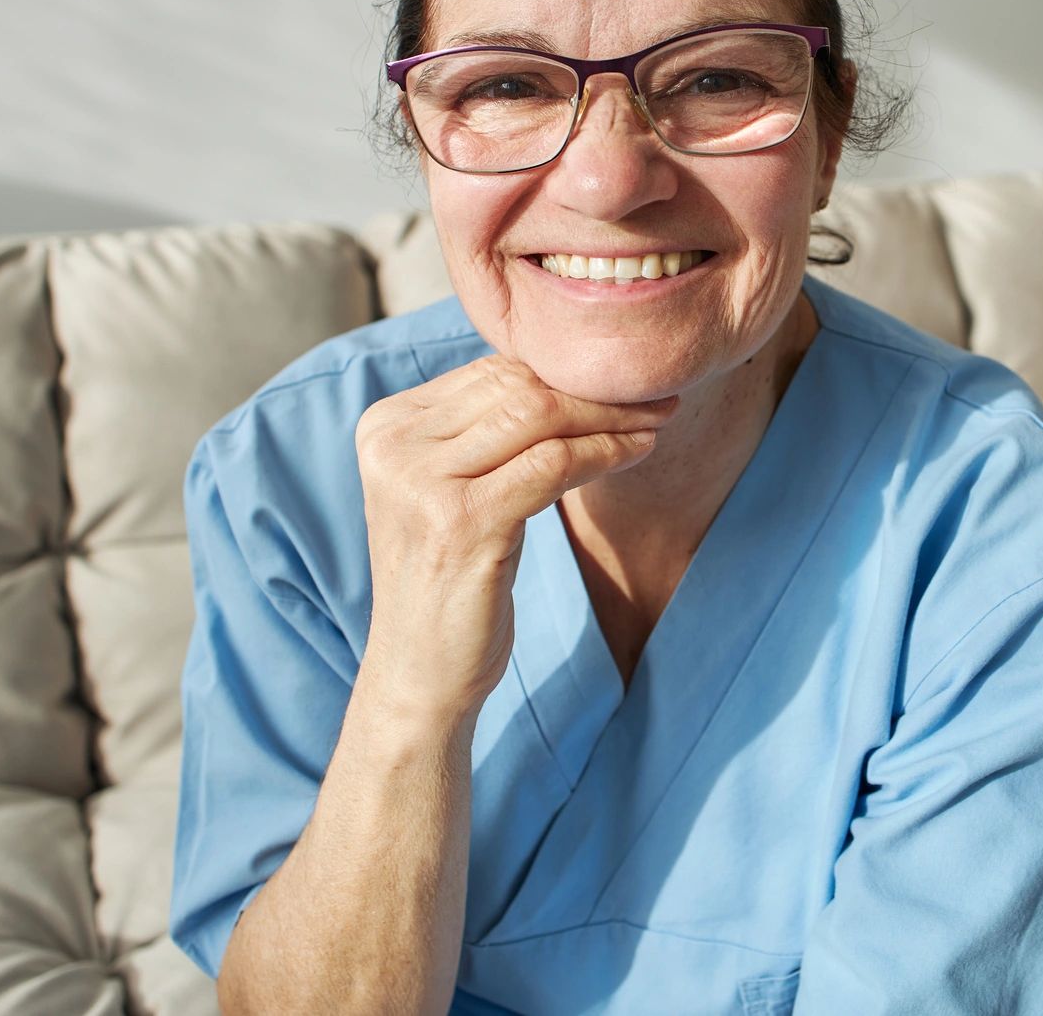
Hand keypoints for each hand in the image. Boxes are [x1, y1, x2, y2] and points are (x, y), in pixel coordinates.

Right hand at [353, 355, 676, 726]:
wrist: (418, 674)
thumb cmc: (448, 579)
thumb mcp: (450, 491)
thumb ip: (483, 431)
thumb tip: (566, 369)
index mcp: (385, 427)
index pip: (491, 371)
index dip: (565, 368)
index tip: (623, 377)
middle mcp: (394, 446)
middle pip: (518, 387)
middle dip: (597, 387)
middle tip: (657, 394)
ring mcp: (424, 484)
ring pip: (540, 416)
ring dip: (612, 414)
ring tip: (658, 418)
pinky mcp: (464, 522)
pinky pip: (555, 464)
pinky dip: (607, 451)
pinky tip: (640, 452)